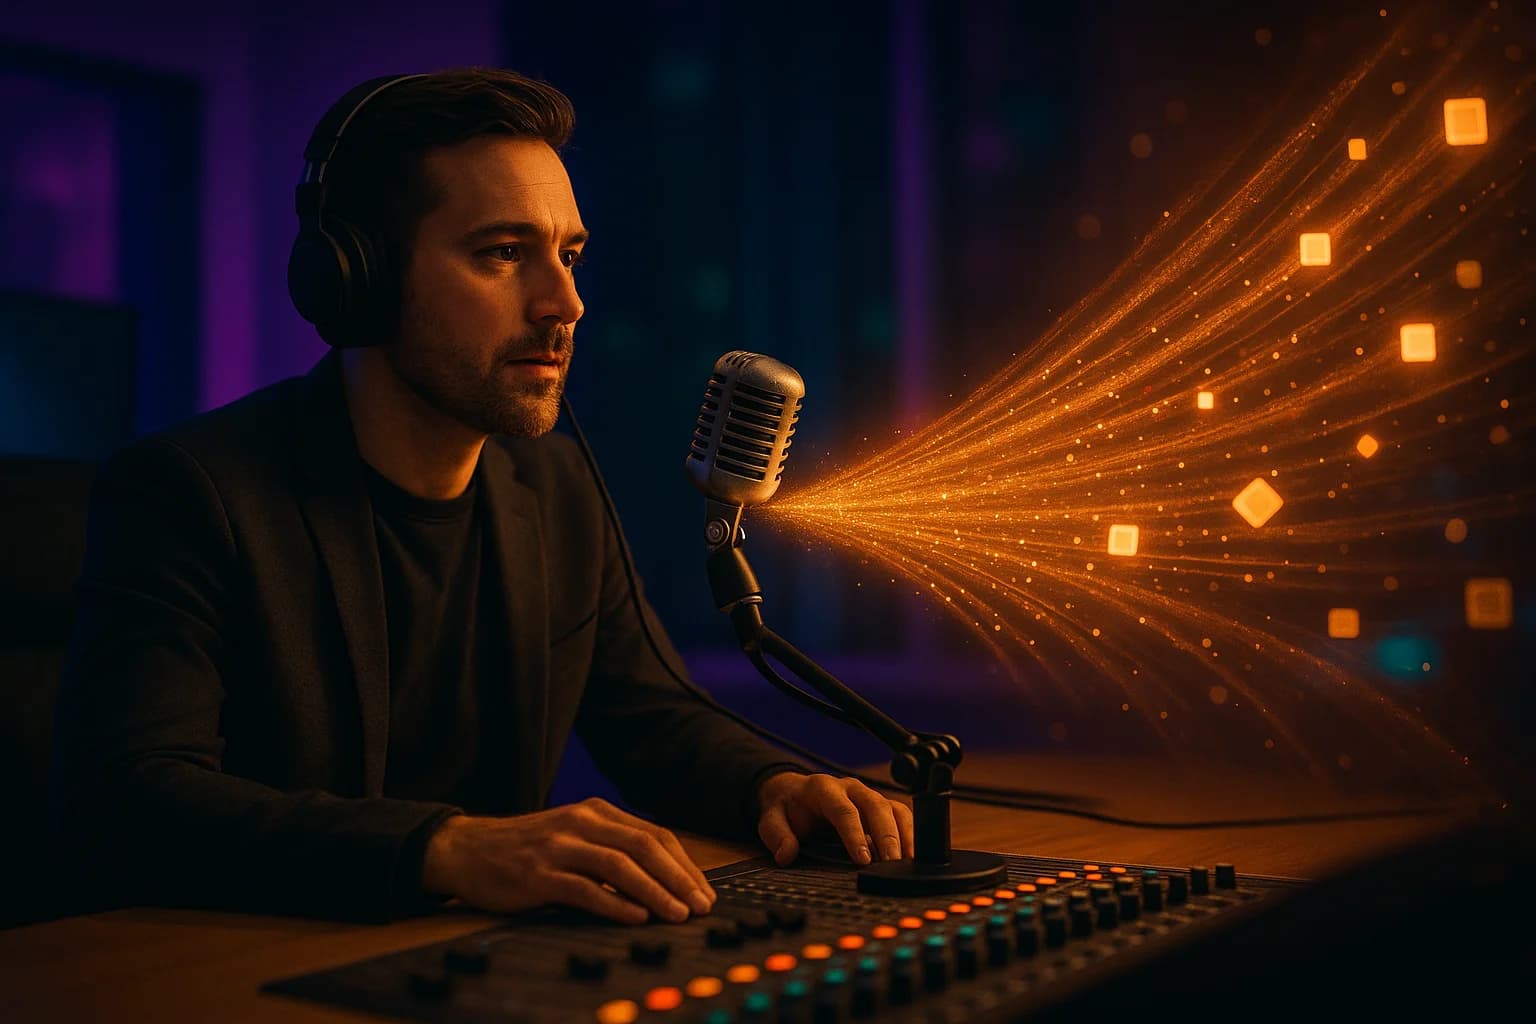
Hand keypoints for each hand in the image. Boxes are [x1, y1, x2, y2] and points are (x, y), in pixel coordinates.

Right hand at [421, 798, 716, 924]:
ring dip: (654, 891)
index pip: (654, 834)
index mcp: (596, 811)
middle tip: (702, 906)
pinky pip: (584, 888)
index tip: (705, 892)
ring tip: (678, 914)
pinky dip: (614, 904)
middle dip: (679, 878)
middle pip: (644, 846)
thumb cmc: (525, 848)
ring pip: (619, 865)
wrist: (465, 848)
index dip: (684, 864)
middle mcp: (581, 823)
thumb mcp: (573, 836)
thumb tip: (663, 880)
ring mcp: (559, 846)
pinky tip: (635, 917)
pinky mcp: (538, 874)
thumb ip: (611, 849)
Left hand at [755, 772, 914, 866]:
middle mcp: (850, 788)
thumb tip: (787, 854)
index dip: (855, 834)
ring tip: (910, 863)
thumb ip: (776, 835)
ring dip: (904, 835)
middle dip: (887, 835)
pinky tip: (915, 856)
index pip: (843, 810)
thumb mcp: (772, 819)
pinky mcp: (880, 807)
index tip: (863, 858)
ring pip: (894, 809)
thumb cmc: (787, 808)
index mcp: (824, 789)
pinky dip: (911, 834)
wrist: (795, 794)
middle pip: (876, 806)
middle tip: (892, 863)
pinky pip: (901, 816)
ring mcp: (868, 796)